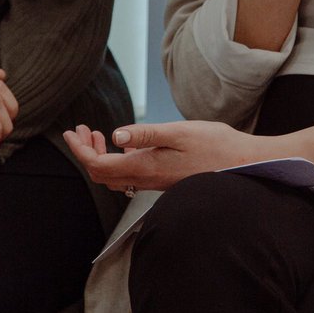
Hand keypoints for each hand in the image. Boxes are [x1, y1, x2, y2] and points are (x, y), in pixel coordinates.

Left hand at [63, 120, 266, 192]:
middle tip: (81, 131)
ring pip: (115, 176)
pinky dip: (118, 159)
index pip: (98, 165)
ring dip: (100, 156)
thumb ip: (147, 133)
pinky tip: (126, 144)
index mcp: (145, 166)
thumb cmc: (215, 145)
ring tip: (97, 135)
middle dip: (86, 153)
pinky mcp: (163, 178)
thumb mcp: (180, 132)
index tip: (72, 132)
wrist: (241, 164)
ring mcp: (155, 181)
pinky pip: (130, 175)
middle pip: (102, 174)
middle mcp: (146, 178)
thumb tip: (116, 134)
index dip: (80, 150)